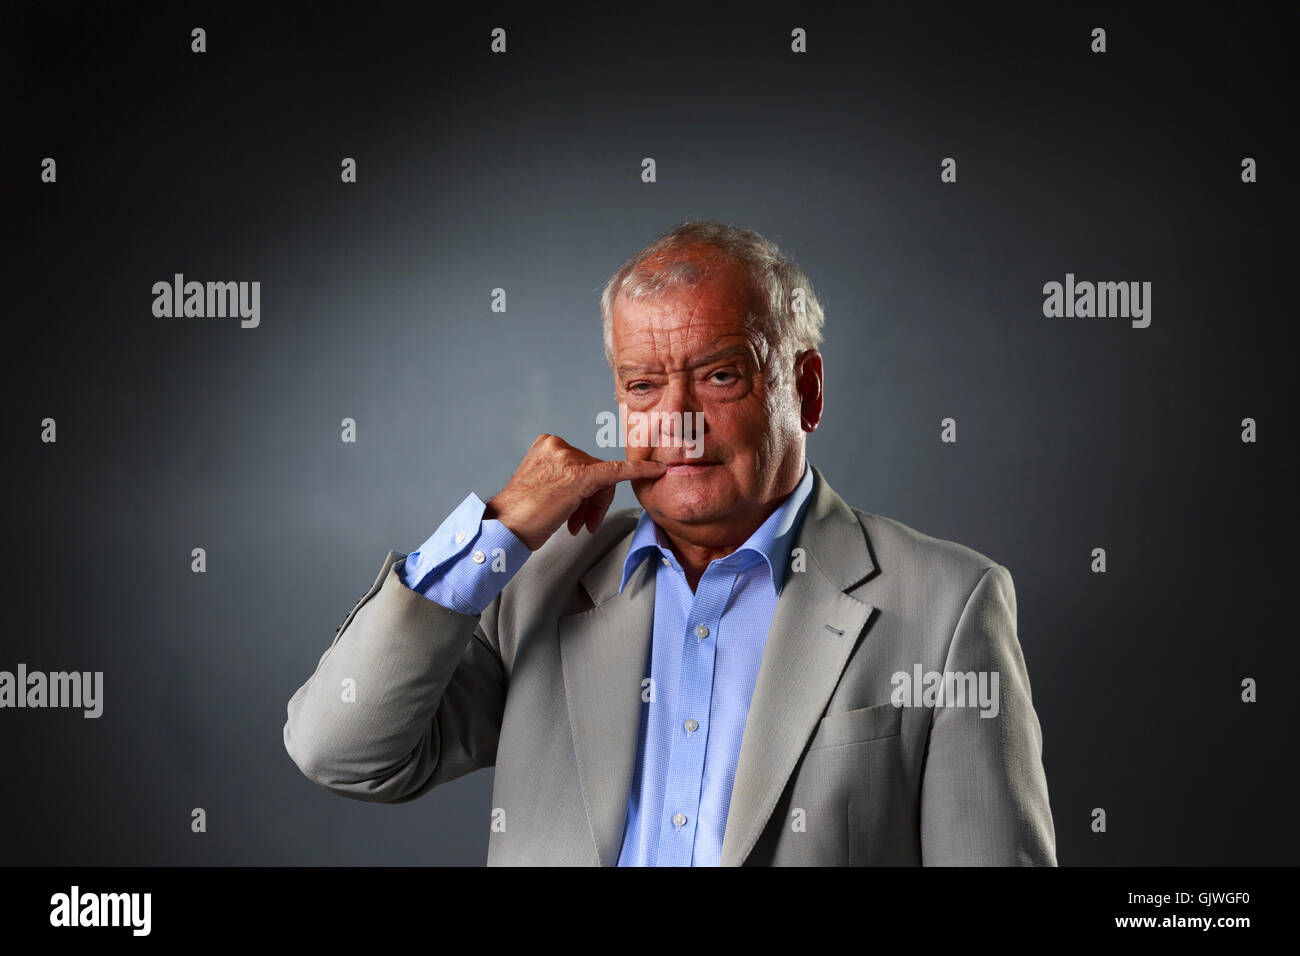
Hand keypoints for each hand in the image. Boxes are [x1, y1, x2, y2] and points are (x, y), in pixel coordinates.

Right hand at [483, 434, 666, 550]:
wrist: (506, 527)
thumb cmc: (522, 514)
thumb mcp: (544, 487)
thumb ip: (568, 480)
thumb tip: (592, 490)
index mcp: (548, 444)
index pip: (582, 464)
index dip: (589, 490)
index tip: (593, 496)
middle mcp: (558, 446)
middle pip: (595, 471)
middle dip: (593, 501)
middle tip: (580, 522)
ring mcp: (569, 459)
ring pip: (602, 481)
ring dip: (593, 508)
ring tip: (575, 524)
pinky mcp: (581, 476)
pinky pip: (617, 471)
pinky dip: (638, 470)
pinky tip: (655, 470)